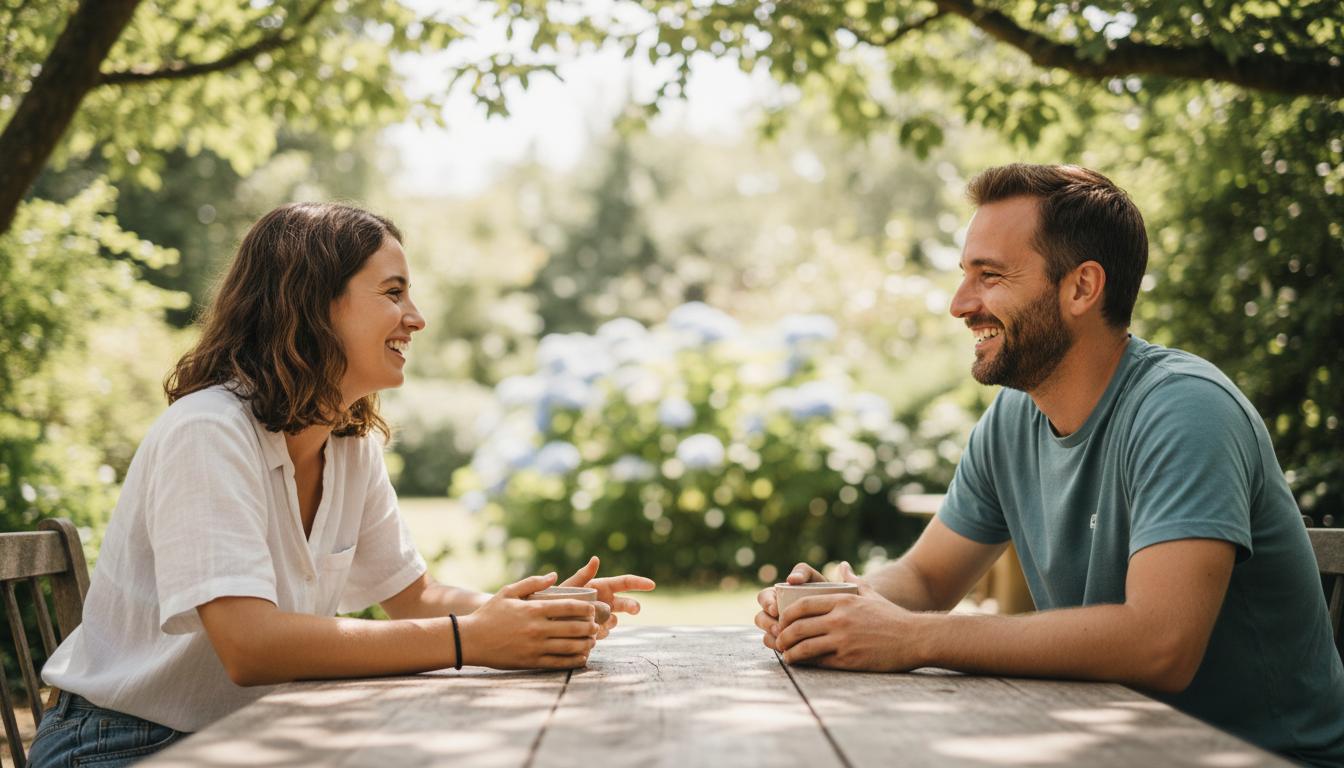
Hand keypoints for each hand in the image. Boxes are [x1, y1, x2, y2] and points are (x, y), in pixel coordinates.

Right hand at [458, 572, 598, 669]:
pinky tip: (582, 657)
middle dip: (590, 627)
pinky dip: (574, 661)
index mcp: (534, 609)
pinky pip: (559, 663)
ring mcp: (535, 647)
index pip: (569, 606)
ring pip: (570, 646)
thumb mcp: (508, 592)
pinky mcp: (532, 662)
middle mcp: (537, 628)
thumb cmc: (489, 614)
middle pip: (574, 627)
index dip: (586, 608)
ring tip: (592, 641)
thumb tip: (554, 575)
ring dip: (586, 644)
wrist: (470, 640)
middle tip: (596, 626)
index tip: (593, 609)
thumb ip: (532, 582)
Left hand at [562, 556, 655, 638]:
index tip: (652, 585)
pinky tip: (586, 630)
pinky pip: (604, 633)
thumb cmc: (556, 600)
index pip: (624, 582)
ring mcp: (603, 617)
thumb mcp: (569, 586)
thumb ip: (583, 575)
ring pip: (615, 621)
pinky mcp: (598, 631)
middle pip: (626, 603)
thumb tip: (595, 558)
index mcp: (601, 587)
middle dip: (632, 606)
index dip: (639, 583)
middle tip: (635, 609)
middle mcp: (605, 601)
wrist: (546, 621)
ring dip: (608, 622)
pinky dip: (599, 632)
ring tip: (592, 621)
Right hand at [754, 562, 825, 650]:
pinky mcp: (785, 641)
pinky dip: (777, 647)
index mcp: (777, 595)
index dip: (766, 603)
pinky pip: (774, 645)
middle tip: (779, 629)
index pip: (763, 597)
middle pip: (761, 617)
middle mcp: (774, 612)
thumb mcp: (814, 579)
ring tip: (783, 641)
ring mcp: (779, 628)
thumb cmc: (825, 592)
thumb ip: (803, 572)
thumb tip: (791, 579)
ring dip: (771, 637)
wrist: (839, 613)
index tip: (775, 609)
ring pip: (766, 634)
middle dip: (767, 624)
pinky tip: (787, 650)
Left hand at [774, 562, 924, 671]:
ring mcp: (843, 640)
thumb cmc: (891, 616)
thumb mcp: (871, 594)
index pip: (803, 605)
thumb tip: (843, 565)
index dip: (786, 614)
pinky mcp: (849, 659)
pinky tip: (800, 663)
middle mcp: (840, 619)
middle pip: (798, 626)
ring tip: (786, 655)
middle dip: (783, 635)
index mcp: (842, 601)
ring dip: (790, 651)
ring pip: (804, 646)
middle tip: (778, 640)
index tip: (782, 620)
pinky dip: (805, 662)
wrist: (914, 638)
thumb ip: (853, 580)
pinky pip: (819, 661)